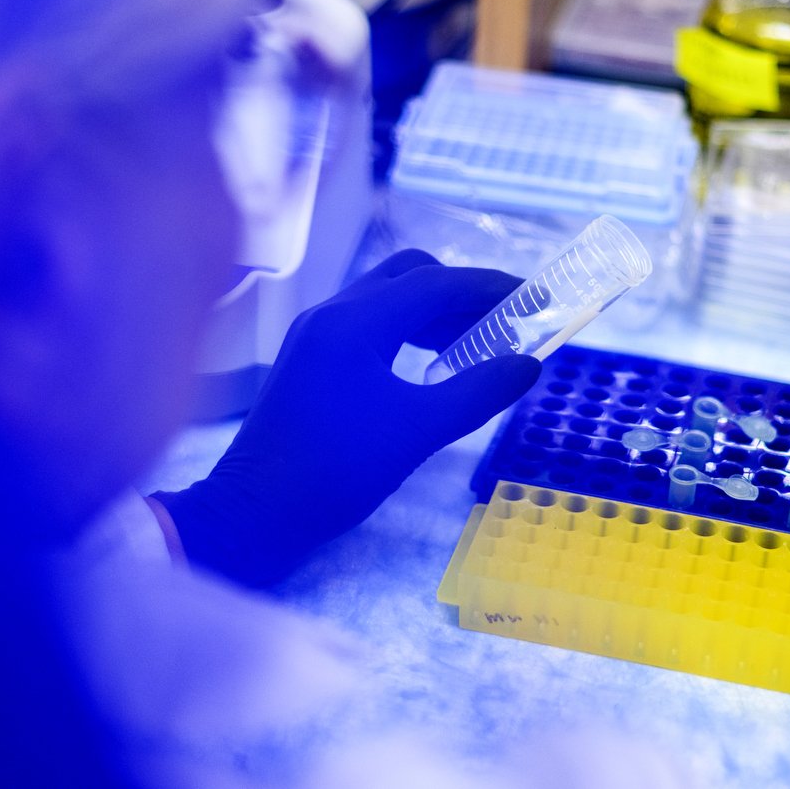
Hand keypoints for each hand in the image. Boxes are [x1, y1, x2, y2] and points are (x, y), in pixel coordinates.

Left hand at [154, 250, 540, 585]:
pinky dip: (408, 331)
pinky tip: (432, 364)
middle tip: (504, 322)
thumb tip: (528, 366)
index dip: (489, 287)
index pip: (435, 283)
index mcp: (355, 322)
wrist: (255, 513)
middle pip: (408, 275)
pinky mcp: (311, 359)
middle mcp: (332, 315)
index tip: (534, 298)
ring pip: (387, 299)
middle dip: (461, 293)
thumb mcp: (419, 432)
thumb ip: (478, 392)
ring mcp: (317, 335)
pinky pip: (369, 325)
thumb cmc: (336, 471)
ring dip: (435, 313)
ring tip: (478, 346)